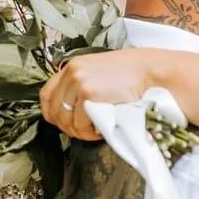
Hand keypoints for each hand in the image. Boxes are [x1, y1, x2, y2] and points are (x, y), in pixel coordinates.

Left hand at [39, 48, 161, 140]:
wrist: (152, 72)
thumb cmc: (134, 74)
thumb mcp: (101, 72)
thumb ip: (83, 85)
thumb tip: (72, 109)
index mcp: (73, 66)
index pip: (47, 94)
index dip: (53, 113)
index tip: (63, 123)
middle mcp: (72, 73)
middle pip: (55, 111)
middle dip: (67, 127)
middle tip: (85, 131)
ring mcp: (79, 83)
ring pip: (66, 120)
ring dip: (80, 131)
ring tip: (96, 130)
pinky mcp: (88, 94)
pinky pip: (80, 124)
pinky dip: (90, 132)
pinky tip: (103, 128)